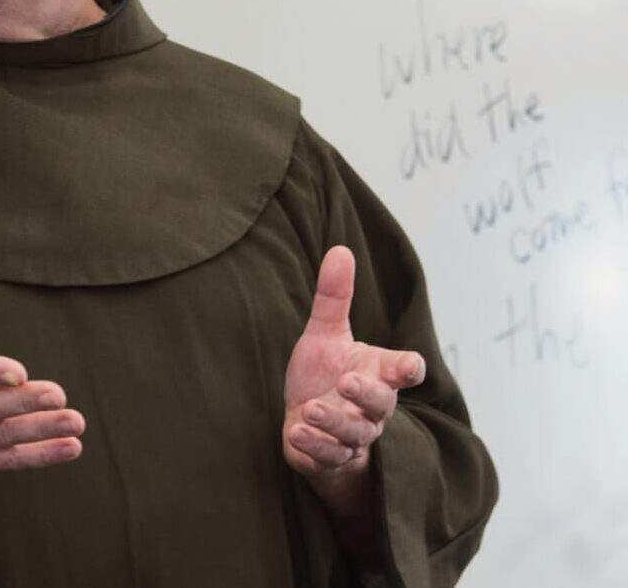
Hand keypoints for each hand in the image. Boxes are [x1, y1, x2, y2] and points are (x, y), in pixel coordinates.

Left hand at [282, 246, 424, 489]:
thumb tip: (340, 249)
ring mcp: (351, 435)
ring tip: (310, 408)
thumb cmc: (323, 375)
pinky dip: (315, 446)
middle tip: (347, 381)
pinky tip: (297, 432)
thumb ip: (334, 297)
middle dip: (367, 394)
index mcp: (377, 374)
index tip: (409, 365)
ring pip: (354, 433)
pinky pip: (328, 456)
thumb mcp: (325, 334)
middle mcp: (370, 408)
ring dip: (333, 421)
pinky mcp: (328, 456)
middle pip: (382, 404)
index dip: (408, 368)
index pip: (403, 371)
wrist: (306, 423)